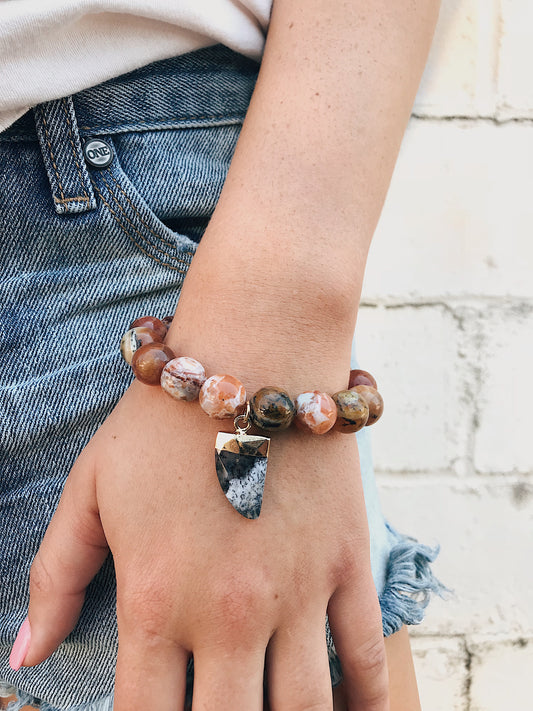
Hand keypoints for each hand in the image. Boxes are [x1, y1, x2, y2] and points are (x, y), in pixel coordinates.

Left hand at [19, 376, 388, 708]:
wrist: (251, 355)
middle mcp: (227, 613)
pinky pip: (365, 655)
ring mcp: (296, 591)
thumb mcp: (91, 488)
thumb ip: (55, 576)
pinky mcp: (346, 563)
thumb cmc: (162, 421)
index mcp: (156, 600)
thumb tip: (27, 654)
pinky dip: (367, 702)